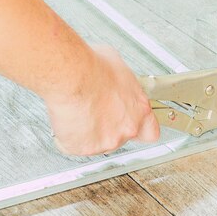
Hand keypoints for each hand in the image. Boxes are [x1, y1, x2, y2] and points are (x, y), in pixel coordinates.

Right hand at [45, 45, 159, 155]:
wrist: (72, 76)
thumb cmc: (92, 68)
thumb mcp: (117, 67)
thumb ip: (120, 84)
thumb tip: (114, 80)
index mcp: (139, 109)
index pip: (150, 132)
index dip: (140, 130)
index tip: (132, 125)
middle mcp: (127, 128)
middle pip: (120, 136)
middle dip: (107, 127)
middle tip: (93, 111)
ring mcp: (107, 141)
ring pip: (97, 143)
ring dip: (87, 132)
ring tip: (77, 111)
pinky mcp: (84, 148)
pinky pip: (73, 145)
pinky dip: (67, 136)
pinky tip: (66, 119)